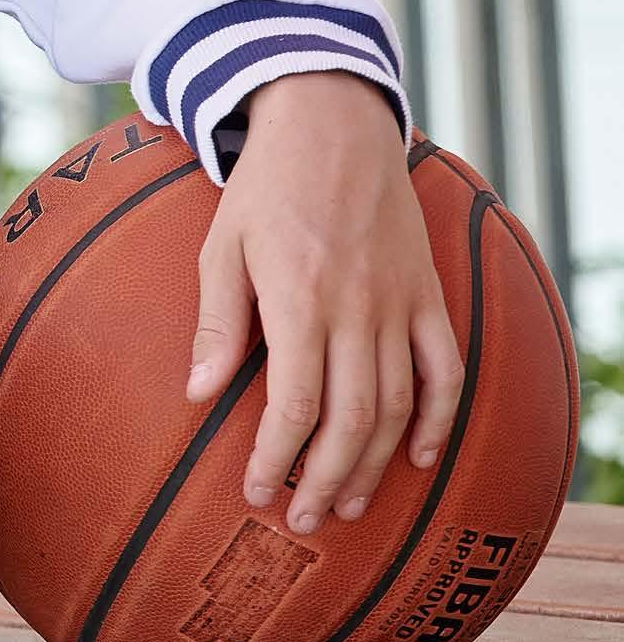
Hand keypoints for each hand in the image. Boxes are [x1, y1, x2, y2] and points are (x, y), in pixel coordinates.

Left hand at [184, 71, 462, 535]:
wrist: (334, 122)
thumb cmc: (266, 185)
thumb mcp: (222, 246)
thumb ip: (216, 324)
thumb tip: (197, 396)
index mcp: (300, 299)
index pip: (295, 405)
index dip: (277, 458)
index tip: (256, 492)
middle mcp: (357, 307)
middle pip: (351, 419)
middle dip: (327, 480)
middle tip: (304, 519)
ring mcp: (399, 301)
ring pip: (399, 404)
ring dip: (376, 463)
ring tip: (351, 503)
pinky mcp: (427, 291)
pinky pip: (445, 365)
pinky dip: (437, 416)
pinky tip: (419, 456)